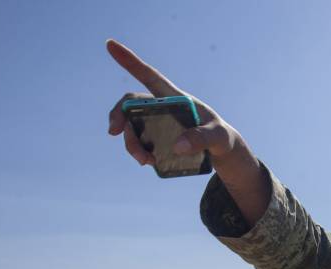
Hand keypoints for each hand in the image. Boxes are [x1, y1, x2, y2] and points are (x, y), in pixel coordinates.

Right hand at [105, 40, 269, 222]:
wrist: (220, 150)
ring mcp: (157, 123)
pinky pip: (139, 141)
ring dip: (131, 143)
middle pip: (132, 104)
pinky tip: (149, 162)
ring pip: (132, 127)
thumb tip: (177, 146)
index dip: (130, 61)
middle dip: (119, 115)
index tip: (110, 44)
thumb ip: (202, 138)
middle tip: (113, 132)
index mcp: (175, 97)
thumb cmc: (220, 136)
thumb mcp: (217, 136)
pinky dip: (138, 151)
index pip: (150, 76)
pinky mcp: (157, 138)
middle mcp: (161, 107)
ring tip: (145, 161)